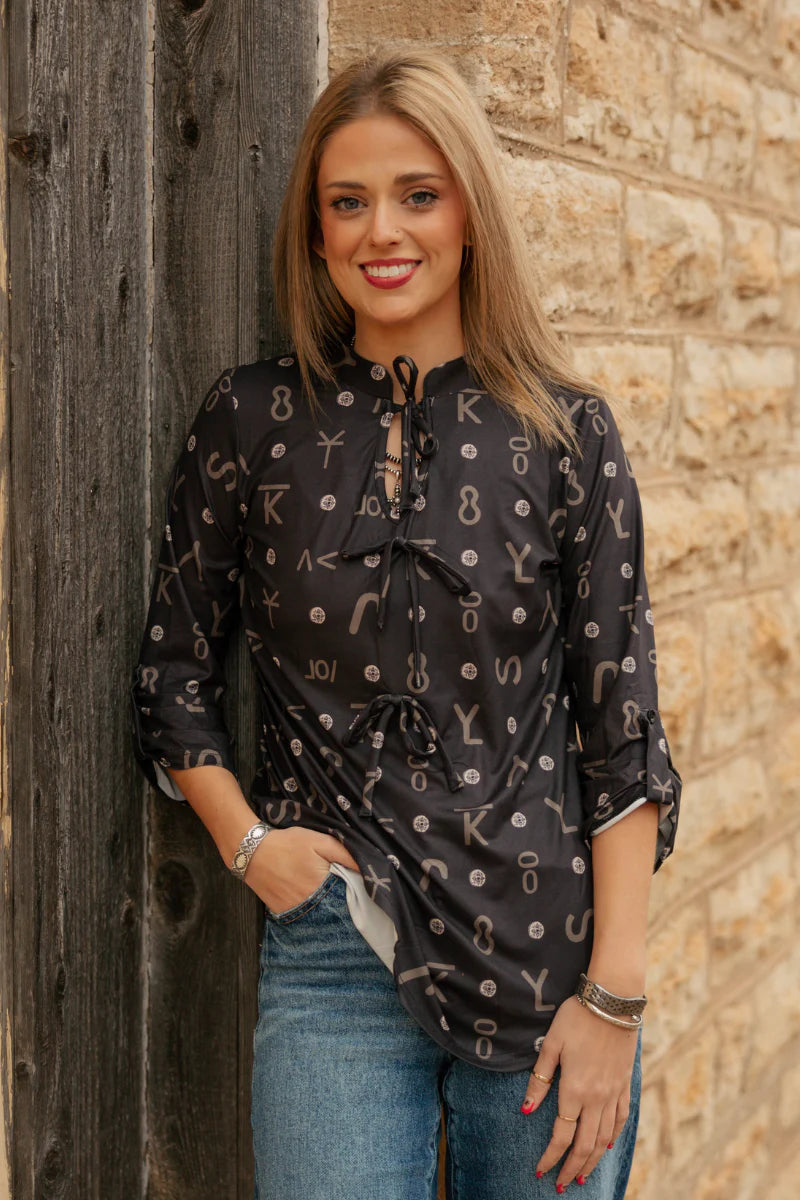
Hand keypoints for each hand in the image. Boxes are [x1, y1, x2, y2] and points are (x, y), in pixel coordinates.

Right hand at [242, 825, 360, 910]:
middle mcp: (310, 905)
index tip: (354, 882)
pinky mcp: (283, 914)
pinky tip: (304, 893)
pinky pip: (302, 915)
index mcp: (323, 887)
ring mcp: (295, 912)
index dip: (353, 889)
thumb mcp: (319, 841)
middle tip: (336, 884)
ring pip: (318, 913)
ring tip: (318, 888)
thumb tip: (365, 867)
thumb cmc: (287, 844)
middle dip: (339, 899)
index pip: (348, 896)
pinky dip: (307, 908)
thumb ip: (344, 854)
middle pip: (334, 907)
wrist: (252, 852)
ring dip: (323, 905)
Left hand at [521, 995, 637, 1189]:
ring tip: (581, 1175)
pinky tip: (607, 1146)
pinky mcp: (625, 1084)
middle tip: (560, 1185)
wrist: (612, 1002)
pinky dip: (613, 1138)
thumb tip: (527, 1111)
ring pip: (605, 1138)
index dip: (550, 1157)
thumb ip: (539, 1079)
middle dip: (570, 1167)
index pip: (561, 1135)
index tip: (539, 1171)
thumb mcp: (551, 1044)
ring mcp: (614, 1093)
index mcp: (574, 1089)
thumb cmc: (576, 1018)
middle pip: (585, 1144)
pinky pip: (621, 1119)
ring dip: (593, 1160)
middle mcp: (596, 1098)